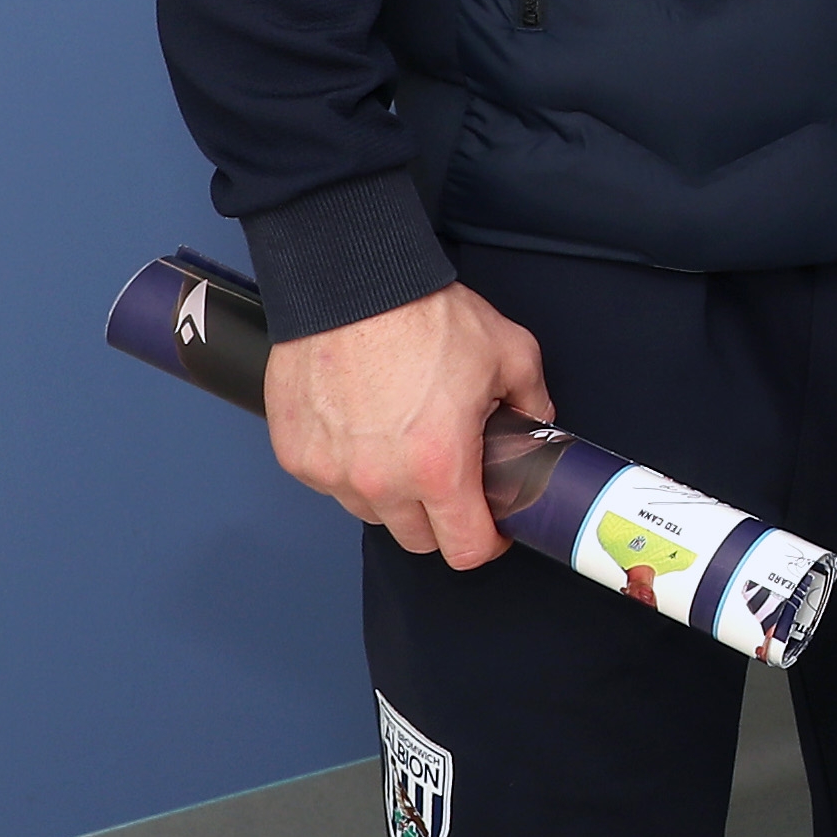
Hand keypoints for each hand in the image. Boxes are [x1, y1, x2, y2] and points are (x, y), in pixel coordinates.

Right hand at [266, 283, 551, 570]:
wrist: (351, 287)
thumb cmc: (426, 317)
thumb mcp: (511, 353)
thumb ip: (533, 402)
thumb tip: (538, 427)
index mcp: (439, 467)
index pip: (463, 549)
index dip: (485, 544)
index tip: (492, 530)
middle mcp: (380, 482)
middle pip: (416, 538)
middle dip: (442, 519)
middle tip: (455, 480)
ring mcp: (332, 473)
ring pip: (372, 512)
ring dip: (395, 495)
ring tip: (408, 446)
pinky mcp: (297, 457)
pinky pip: (333, 485)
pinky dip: (352, 470)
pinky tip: (368, 430)